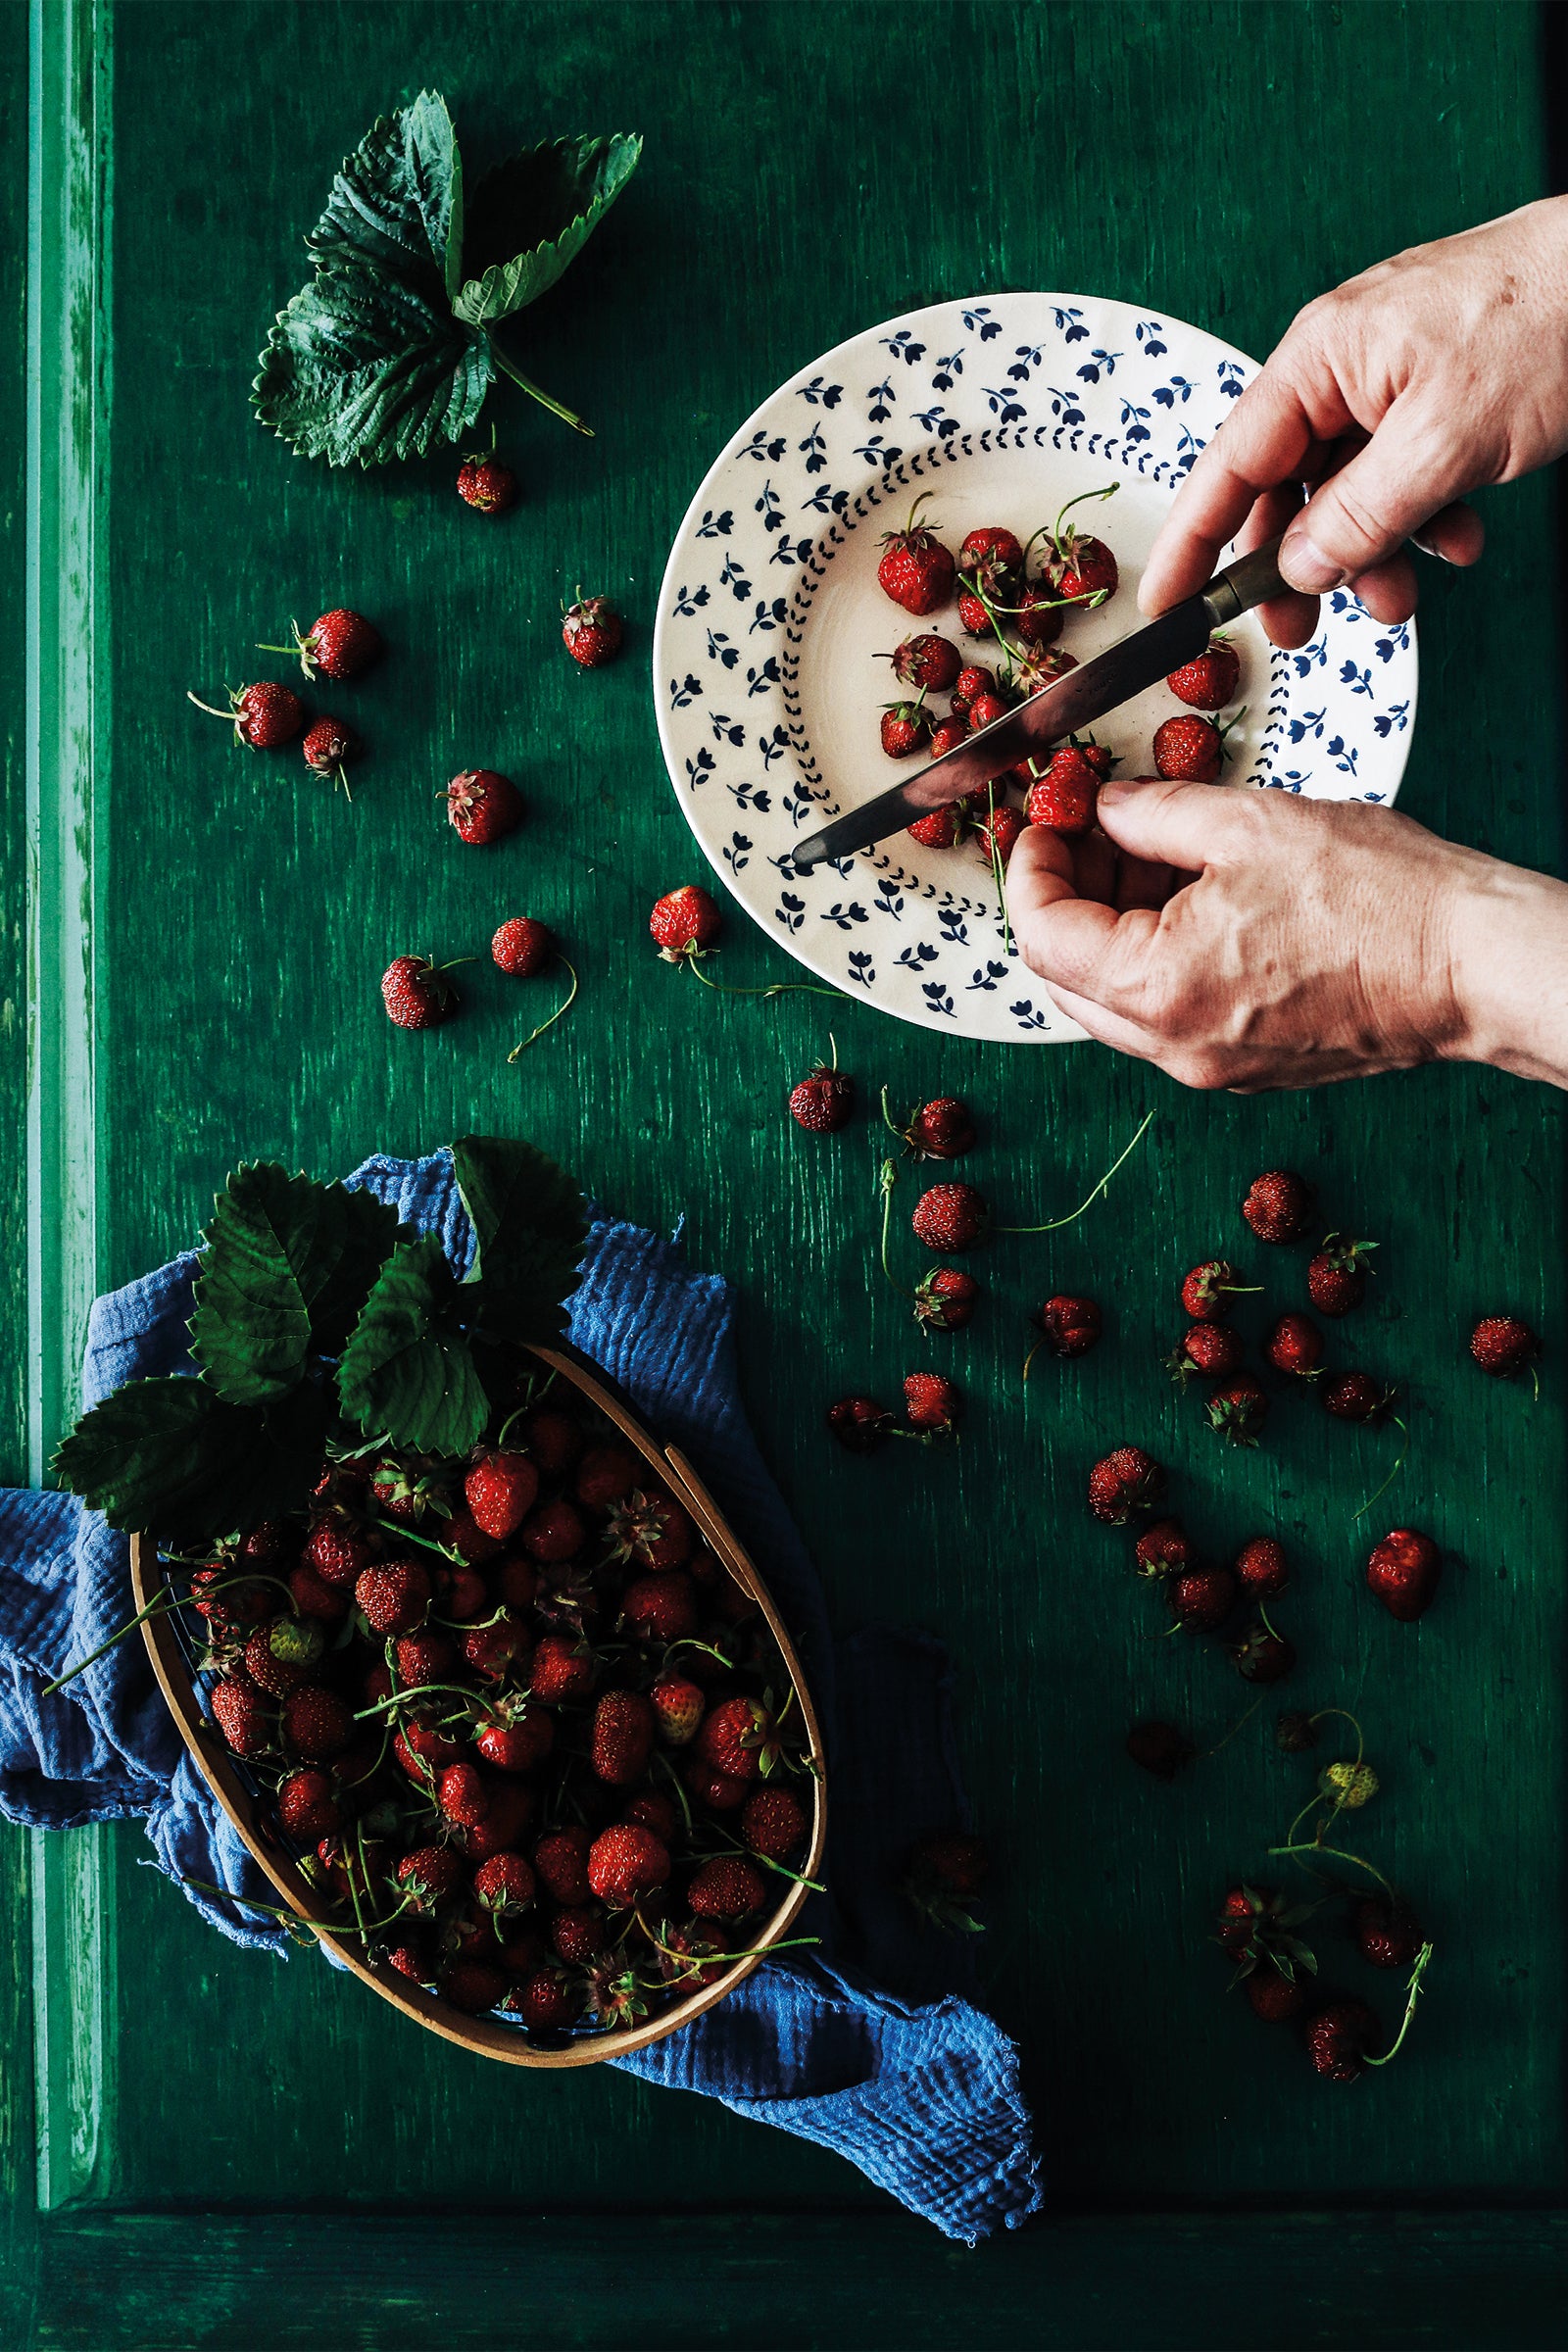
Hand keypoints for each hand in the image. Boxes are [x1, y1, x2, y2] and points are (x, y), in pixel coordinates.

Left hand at [1005, 779, 1567, 1092]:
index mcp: (1156, 990)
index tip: (1045, 820)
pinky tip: (1190, 894)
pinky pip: (1167, 1013)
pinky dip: (1156, 955)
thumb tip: (1106, 808)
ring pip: (1115, 999)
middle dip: (1066, 895)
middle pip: (1066, 976)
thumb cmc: (1378, 897)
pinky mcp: (1245, 1066)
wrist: (1471, 962)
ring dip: (1112, 924)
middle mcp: (1172, 1048)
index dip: (1030, 867)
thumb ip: (1153, 813)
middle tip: (1091, 830)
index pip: (1041, 934)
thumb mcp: (1246, 822)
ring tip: (1148, 851)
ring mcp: (1208, 1067)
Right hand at [1139, 198, 1567, 646]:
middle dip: (1299, 567)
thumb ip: (1361, 515)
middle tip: (1300, 632)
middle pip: (1286, 488)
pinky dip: (1424, 520)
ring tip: (1403, 598)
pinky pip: (1404, 474)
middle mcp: (1341, 367)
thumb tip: (1301, 567)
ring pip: (1349, 491)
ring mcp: (1389, 380)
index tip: (1164, 603)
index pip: (1227, 468)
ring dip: (1372, 554)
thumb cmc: (1549, 315)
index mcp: (1318, 361)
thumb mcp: (1444, 441)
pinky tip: (1458, 542)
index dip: (1190, 543)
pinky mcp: (1436, 393)